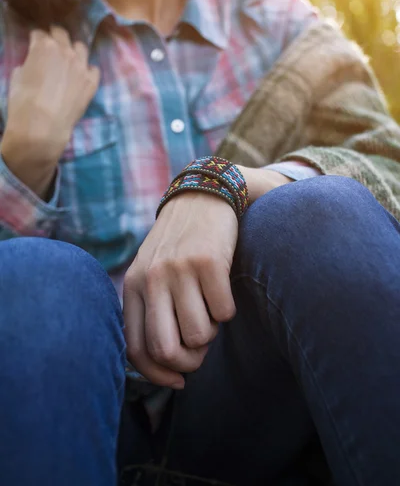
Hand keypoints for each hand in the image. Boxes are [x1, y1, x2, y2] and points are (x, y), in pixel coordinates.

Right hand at [1, 27, 99, 195]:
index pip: (39, 34)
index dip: (36, 39)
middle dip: (55, 37)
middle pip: (62, 34)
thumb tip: (34, 65)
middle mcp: (65, 51)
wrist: (43, 126)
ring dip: (74, 50)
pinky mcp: (92, 82)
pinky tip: (82, 76)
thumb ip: (29, 64)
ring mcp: (82, 66)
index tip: (35, 43)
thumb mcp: (16, 77)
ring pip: (81, 48)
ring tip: (70, 58)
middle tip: (52, 44)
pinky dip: (87, 70)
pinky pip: (94, 68)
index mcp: (43, 46)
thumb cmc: (23, 102)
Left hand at [124, 192, 237, 388]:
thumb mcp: (151, 272)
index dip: (158, 375)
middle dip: (189, 361)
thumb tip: (168, 365)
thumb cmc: (178, 245)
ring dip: (210, 332)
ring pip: (198, 335)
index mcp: (134, 286)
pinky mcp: (209, 262)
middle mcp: (152, 279)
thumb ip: (151, 310)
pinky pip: (224, 312)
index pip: (136, 349)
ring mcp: (180, 270)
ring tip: (209, 310)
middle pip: (166, 350)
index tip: (178, 381)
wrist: (202, 197)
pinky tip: (222, 290)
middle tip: (200, 349)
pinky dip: (227, 311)